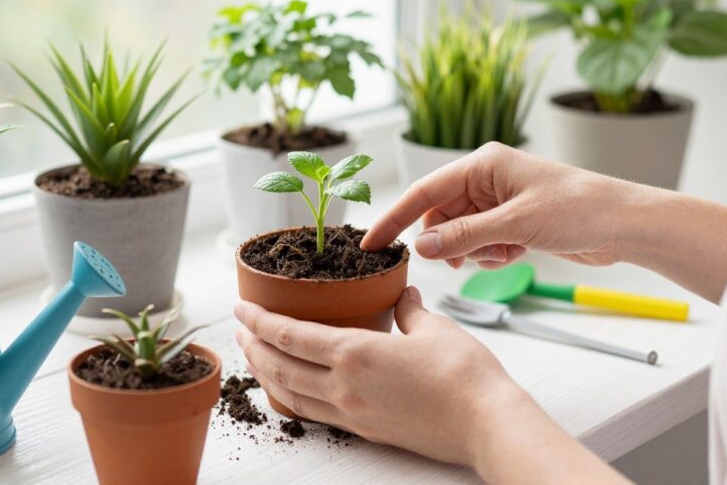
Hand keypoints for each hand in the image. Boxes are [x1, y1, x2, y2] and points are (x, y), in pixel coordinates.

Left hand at [233, 288, 522, 466]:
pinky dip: (294, 398)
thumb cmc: (464, 375)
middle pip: (281, 367)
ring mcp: (353, 413)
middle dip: (255, 347)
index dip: (260, 320)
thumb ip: (408, 309)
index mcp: (355, 353)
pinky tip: (293, 391)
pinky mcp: (366, 431)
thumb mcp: (433, 327)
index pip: (290, 335)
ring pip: (293, 394)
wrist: (485, 423)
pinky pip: (316, 413)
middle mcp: (345, 387)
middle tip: (241, 331)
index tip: (241, 308)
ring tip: (256, 359)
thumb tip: (403, 295)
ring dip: (267, 375)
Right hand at [362, 143, 639, 268]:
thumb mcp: (516, 225)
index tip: (371, 244)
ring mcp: (498, 201)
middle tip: (460, 262)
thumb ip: (465, 236)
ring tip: (502, 254)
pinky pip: (480, 243)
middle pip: (440, 216)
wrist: (625, 224)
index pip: (424, 191)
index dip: (395, 218)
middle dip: (448, 242)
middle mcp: (486, 179)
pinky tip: (516, 254)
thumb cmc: (579, 209)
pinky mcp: (511, 222)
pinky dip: (490, 254)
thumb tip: (421, 248)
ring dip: (473, 251)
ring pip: (459, 234)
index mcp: (483, 164)